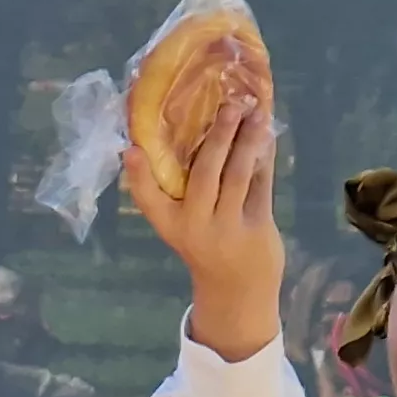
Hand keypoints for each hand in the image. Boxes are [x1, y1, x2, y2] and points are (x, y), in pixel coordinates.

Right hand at [120, 56, 282, 363]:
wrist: (236, 290)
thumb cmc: (204, 244)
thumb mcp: (182, 224)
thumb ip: (176, 188)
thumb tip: (179, 133)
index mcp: (170, 225)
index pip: (148, 199)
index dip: (138, 175)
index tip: (130, 150)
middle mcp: (196, 226)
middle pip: (205, 175)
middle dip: (218, 138)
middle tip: (229, 106)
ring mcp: (228, 228)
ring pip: (238, 175)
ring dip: (248, 141)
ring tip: (256, 113)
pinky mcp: (257, 227)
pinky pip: (261, 185)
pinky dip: (264, 158)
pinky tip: (266, 136)